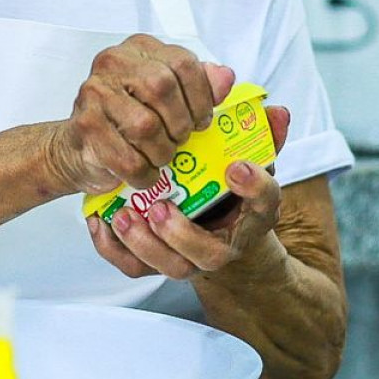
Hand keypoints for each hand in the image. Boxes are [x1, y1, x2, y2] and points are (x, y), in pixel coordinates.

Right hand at [49, 36, 225, 193]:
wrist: (76, 148)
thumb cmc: (125, 119)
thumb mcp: (166, 95)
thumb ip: (198, 84)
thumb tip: (225, 77)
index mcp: (139, 48)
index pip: (182, 62)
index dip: (202, 96)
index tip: (202, 119)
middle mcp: (113, 63)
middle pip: (163, 88)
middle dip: (180, 123)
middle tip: (180, 139)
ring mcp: (95, 93)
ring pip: (145, 126)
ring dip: (162, 151)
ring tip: (161, 156)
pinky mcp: (85, 126)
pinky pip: (128, 158)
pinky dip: (144, 173)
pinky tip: (145, 173)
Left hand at [87, 101, 290, 279]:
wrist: (220, 232)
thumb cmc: (231, 192)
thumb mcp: (252, 162)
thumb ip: (263, 137)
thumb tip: (277, 111)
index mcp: (253, 216)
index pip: (265, 204)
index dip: (254, 187)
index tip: (235, 167)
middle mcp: (224, 246)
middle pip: (208, 254)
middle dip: (182, 234)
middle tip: (160, 207)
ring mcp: (191, 260)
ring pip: (171, 267)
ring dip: (145, 244)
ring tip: (124, 215)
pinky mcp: (158, 265)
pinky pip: (135, 268)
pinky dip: (113, 248)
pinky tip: (101, 221)